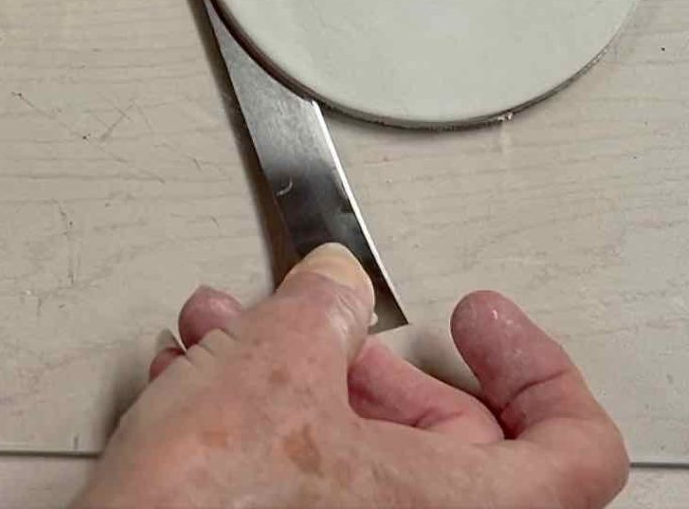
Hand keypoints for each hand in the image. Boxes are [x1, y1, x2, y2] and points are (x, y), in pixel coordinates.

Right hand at [73, 245, 628, 507]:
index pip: (574, 454)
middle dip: (362, 355)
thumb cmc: (204, 508)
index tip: (480, 321)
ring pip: (352, 447)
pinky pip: (301, 476)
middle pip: (442, 438)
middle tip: (320, 318)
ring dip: (288, 370)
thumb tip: (337, 283)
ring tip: (225, 328)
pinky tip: (196, 376)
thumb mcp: (275, 365)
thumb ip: (324, 305)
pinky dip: (257, 416)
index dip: (538, 372)